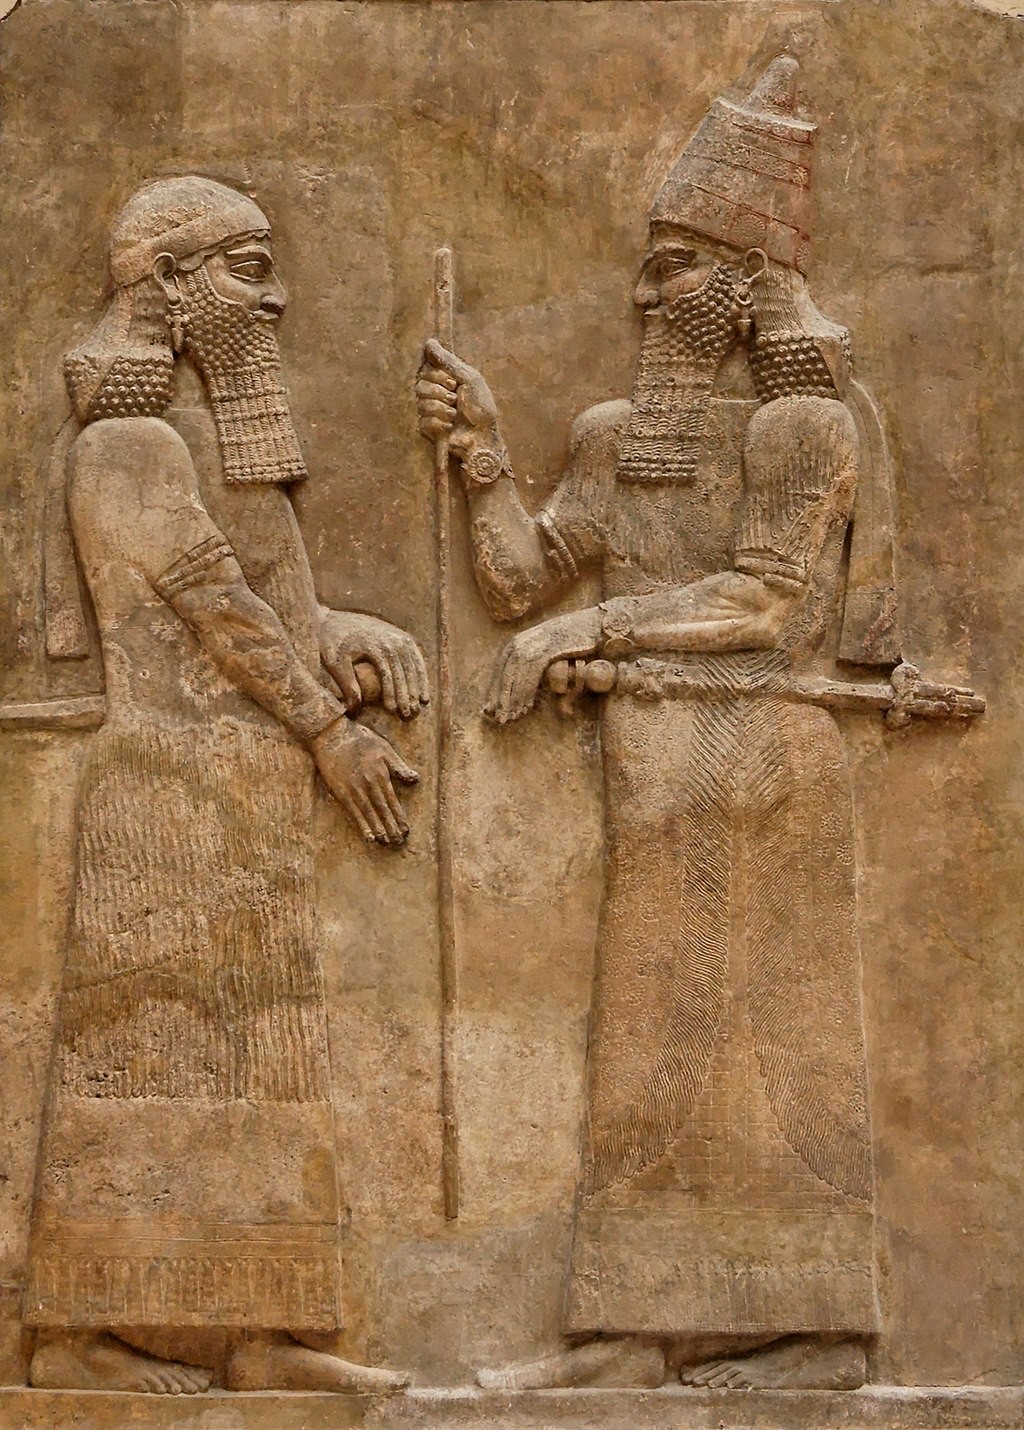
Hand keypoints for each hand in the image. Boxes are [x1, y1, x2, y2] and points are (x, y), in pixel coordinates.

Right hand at [311, 718, 417, 846]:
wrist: (331, 735)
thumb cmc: (359, 739)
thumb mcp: (384, 748)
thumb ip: (399, 766)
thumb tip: (415, 780)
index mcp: (381, 775)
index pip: (393, 801)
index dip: (400, 817)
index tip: (406, 830)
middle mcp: (369, 785)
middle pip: (383, 811)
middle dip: (392, 828)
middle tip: (399, 842)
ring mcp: (354, 790)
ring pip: (370, 815)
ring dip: (379, 830)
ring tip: (386, 843)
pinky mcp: (341, 793)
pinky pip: (354, 813)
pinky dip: (362, 826)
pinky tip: (368, 836)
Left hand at [320, 609, 428, 718]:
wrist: (331, 619)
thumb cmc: (330, 643)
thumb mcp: (335, 663)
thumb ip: (347, 684)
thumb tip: (355, 709)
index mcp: (375, 645)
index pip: (388, 674)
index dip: (391, 693)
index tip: (392, 711)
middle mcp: (391, 639)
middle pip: (404, 671)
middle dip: (407, 695)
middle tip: (409, 715)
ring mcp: (398, 636)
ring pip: (413, 665)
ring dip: (418, 687)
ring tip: (421, 707)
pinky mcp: (401, 636)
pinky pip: (416, 657)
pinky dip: (421, 674)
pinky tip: (423, 691)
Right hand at [416, 339, 501, 460]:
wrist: (484, 435)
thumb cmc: (481, 406)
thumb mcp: (469, 378)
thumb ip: (448, 361)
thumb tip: (429, 342)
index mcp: (444, 379)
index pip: (425, 370)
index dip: (436, 376)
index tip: (452, 382)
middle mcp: (435, 393)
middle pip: (419, 386)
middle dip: (438, 393)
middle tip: (454, 398)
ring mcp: (431, 411)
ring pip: (421, 404)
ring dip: (440, 409)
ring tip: (454, 414)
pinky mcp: (429, 428)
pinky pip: (424, 421)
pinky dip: (439, 423)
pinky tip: (450, 426)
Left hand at [485, 607, 602, 723]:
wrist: (597, 624)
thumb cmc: (575, 640)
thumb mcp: (549, 650)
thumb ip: (535, 662)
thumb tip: (525, 684)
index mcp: (520, 640)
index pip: (502, 668)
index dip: (496, 690)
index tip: (492, 710)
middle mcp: (524, 639)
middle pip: (505, 671)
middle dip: (500, 697)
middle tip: (499, 718)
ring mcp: (536, 641)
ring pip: (515, 672)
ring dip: (512, 697)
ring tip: (511, 716)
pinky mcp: (549, 645)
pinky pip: (532, 670)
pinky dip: (526, 689)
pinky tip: (526, 705)